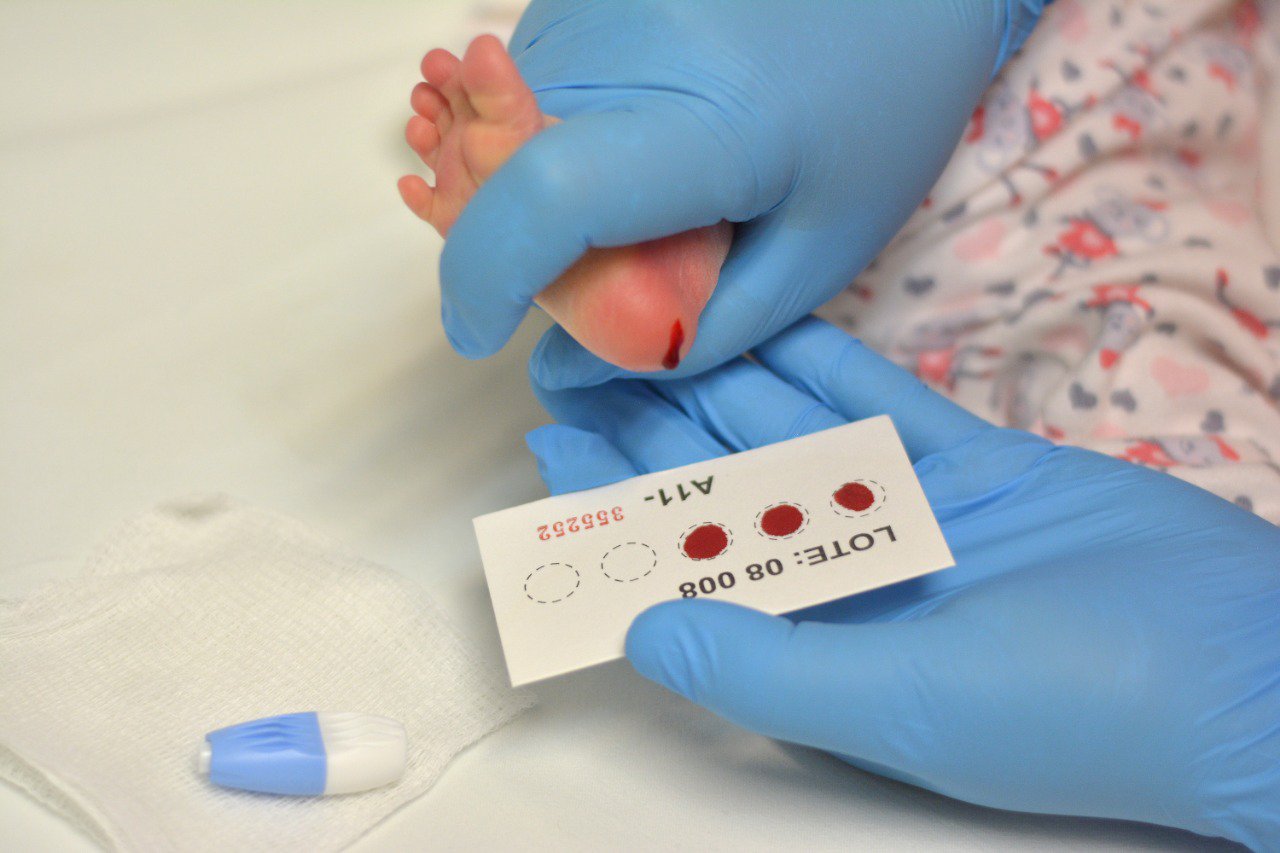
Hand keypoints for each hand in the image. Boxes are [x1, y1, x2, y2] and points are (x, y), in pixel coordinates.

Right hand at [441, 0, 1049, 387]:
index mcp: (706, 125)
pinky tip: (626, 133)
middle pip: (505, 166)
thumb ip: (704, 326)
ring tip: (634, 188)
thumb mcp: (816, 248)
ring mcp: (597, 1)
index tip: (479, 331)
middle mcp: (627, 46)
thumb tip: (588, 358)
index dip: (486, 277)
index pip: (547, 197)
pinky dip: (550, 128)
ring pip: (506, 121)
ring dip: (532, 180)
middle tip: (601, 259)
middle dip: (518, 241)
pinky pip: (530, 79)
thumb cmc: (880, 110)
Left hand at [526, 318, 1279, 847]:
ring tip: (651, 330)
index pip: (689, 567)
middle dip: (654, 430)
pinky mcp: (970, 467)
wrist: (1238, 664)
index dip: (616, 510)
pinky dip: (822, 366)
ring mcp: (909, 515)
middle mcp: (847, 578)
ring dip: (721, 387)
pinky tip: (760, 330)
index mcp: (818, 645)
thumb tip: (638, 626)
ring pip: (791, 437)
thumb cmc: (1069, 707)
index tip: (553, 451)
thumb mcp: (900, 701)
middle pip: (726, 491)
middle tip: (582, 364)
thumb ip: (763, 662)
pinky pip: (879, 405)